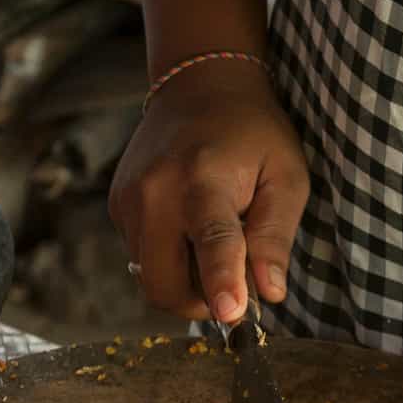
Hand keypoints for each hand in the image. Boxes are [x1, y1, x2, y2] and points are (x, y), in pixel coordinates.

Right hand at [107, 61, 308, 320]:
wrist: (199, 87)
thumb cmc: (253, 134)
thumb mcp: (286, 176)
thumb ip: (276, 235)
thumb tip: (270, 292)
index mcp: (203, 179)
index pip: (212, 241)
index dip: (222, 282)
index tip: (232, 316)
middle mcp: (155, 191)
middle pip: (164, 282)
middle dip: (199, 303)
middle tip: (234, 288)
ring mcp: (127, 200)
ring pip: (148, 278)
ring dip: (184, 283)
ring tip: (214, 245)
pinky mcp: (116, 205)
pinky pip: (140, 258)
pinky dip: (168, 261)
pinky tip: (189, 230)